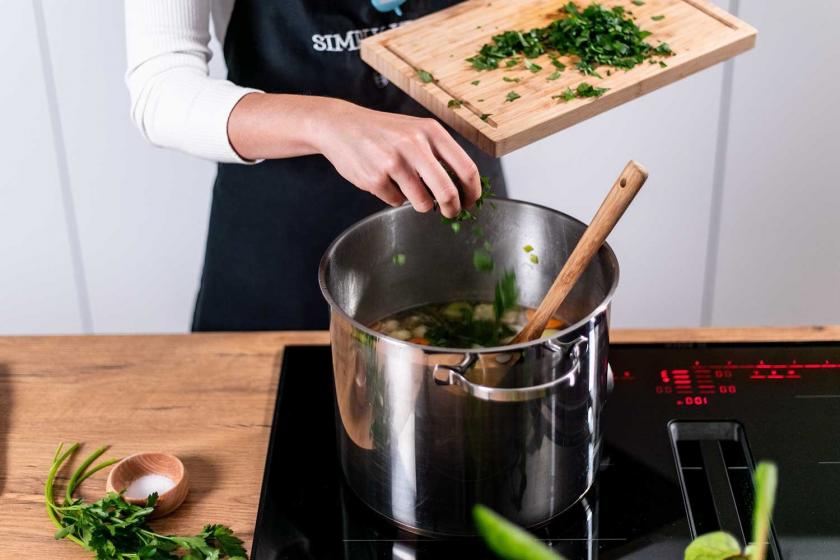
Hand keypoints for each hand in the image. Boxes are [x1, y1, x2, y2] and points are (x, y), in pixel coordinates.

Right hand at [314, 101, 480, 217]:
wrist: (341, 126)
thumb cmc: (384, 132)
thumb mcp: (417, 130)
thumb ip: (439, 153)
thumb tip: (462, 188)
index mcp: (431, 131)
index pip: (466, 168)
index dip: (473, 191)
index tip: (472, 201)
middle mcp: (414, 144)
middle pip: (447, 191)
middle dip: (453, 209)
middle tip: (451, 213)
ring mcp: (393, 162)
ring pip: (422, 202)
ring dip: (420, 204)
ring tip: (408, 188)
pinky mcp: (375, 178)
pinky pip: (395, 202)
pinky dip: (393, 197)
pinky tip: (384, 180)